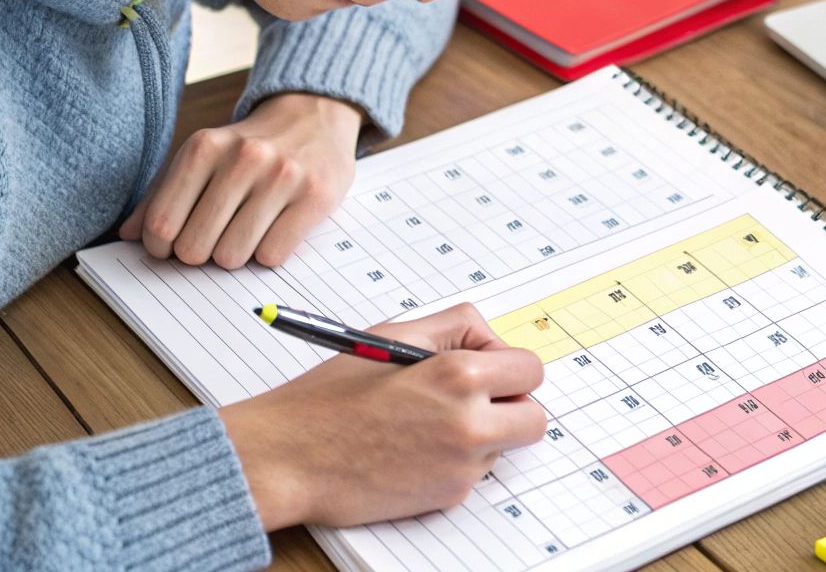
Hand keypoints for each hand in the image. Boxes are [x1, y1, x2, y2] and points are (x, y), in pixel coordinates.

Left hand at [120, 92, 361, 267]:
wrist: (314, 114)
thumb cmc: (251, 145)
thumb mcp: (203, 155)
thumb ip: (162, 193)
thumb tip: (129, 235)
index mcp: (205, 147)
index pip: (161, 224)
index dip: (160, 247)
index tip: (172, 245)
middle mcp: (243, 159)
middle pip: (195, 247)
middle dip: (200, 253)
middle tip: (213, 239)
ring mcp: (283, 177)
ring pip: (233, 256)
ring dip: (235, 255)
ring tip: (244, 233)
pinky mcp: (315, 196)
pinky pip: (272, 255)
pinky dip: (267, 253)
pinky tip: (272, 231)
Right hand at [218, 303, 546, 529]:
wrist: (290, 458)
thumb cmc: (330, 397)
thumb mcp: (391, 336)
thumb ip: (452, 329)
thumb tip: (489, 339)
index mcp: (458, 375)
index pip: (530, 370)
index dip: (510, 367)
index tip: (489, 368)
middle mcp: (469, 423)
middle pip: (534, 418)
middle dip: (512, 406)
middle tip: (476, 399)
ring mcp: (462, 466)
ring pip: (503, 446)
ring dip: (482, 434)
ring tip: (428, 423)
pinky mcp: (448, 497)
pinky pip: (473, 472)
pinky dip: (454, 461)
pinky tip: (413, 449)